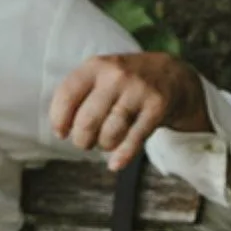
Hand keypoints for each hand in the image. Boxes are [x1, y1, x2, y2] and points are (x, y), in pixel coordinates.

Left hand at [48, 52, 208, 170]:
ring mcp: (138, 91)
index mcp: (95, 66)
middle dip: (82, 139)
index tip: (61, 133)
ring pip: (110, 132)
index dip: (59, 119)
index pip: (67, 95)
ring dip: (104, 145)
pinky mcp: (157, 107)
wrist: (172, 75)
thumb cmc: (124, 81)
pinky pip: (135, 139)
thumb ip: (78, 94)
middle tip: (85, 142)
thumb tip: (59, 127)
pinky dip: (123, 155)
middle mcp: (116, 76)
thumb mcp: (100, 74)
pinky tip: (115, 164)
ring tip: (105, 142)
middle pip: (87, 120)